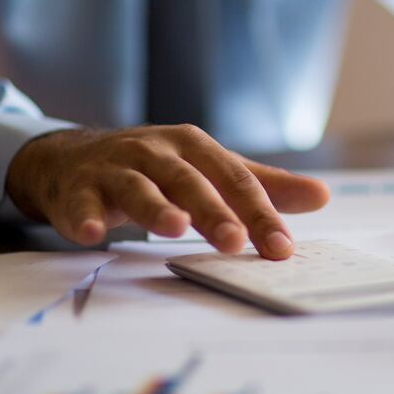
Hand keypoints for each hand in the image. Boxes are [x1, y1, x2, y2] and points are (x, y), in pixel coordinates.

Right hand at [6, 125, 329, 257]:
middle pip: (188, 180)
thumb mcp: (207, 169)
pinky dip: (85, 218)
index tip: (282, 248)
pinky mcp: (77, 189)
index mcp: (193, 146)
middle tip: (234, 242)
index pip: (234, 179)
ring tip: (174, 229)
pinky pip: (80, 205)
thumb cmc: (152, 167)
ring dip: (155, 208)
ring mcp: (113, 168)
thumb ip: (261, 185)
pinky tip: (92, 236)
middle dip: (212, 210)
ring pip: (137, 187)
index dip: (259, 213)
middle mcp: (154, 151)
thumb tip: (322, 195)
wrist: (71, 158)